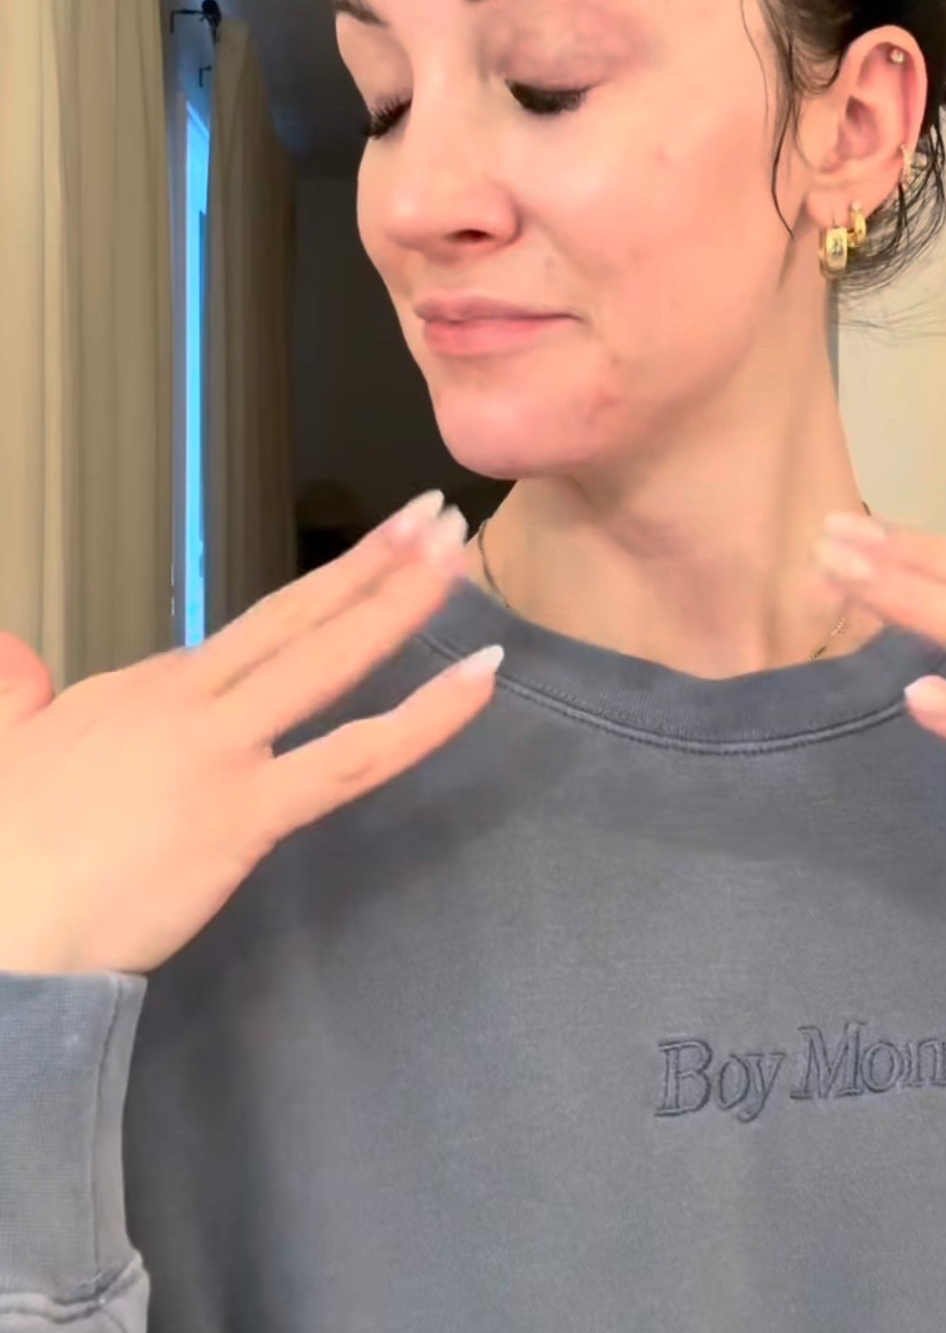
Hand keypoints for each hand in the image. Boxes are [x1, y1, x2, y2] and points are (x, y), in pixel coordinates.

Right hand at [0, 491, 501, 977]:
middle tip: (433, 513)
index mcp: (145, 688)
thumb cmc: (1, 851)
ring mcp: (221, 752)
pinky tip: (479, 677)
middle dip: (373, 560)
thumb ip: (19, 691)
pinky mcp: (243, 813)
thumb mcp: (5, 744)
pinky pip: (354, 757)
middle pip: (299, 616)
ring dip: (401, 601)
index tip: (372, 565)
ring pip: (332, 661)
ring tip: (459, 554)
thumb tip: (15, 658)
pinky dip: (426, 715)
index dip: (324, 593)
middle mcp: (189, 701)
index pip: (255, 632)